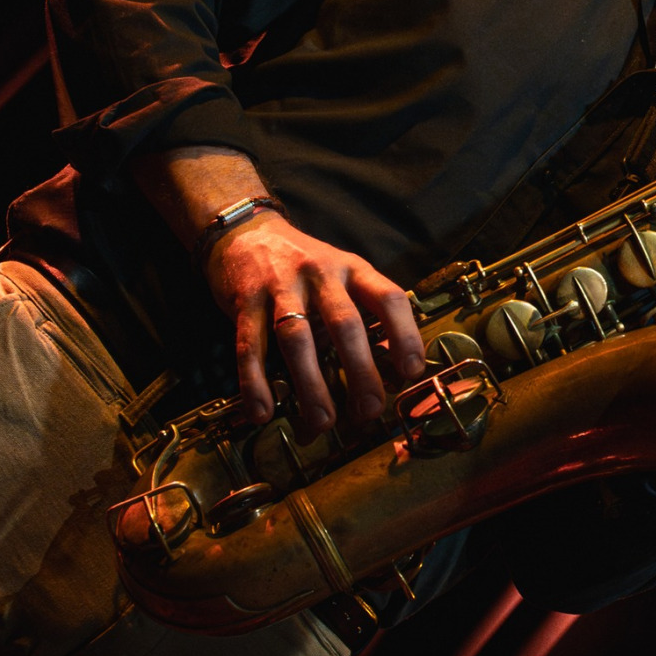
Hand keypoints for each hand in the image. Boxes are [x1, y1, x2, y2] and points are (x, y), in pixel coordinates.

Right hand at [203, 213, 425, 430]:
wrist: (246, 233)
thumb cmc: (305, 267)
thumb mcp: (343, 277)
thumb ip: (364, 313)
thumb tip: (391, 369)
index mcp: (354, 269)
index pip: (389, 298)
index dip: (405, 335)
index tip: (411, 372)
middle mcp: (321, 274)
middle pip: (345, 324)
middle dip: (360, 371)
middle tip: (370, 410)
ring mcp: (281, 285)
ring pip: (297, 339)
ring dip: (310, 384)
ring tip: (321, 422)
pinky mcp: (245, 299)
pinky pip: (250, 346)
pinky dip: (255, 382)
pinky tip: (262, 413)